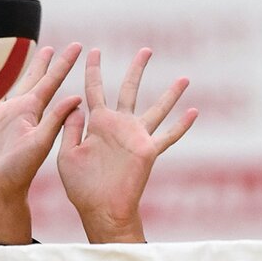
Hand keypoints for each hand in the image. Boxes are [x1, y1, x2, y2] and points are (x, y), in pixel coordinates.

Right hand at [0, 43, 82, 242]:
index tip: (77, 45)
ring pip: (2, 90)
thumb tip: (77, 97)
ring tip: (10, 62)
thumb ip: (56, 120)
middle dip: (39, 64)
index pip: (51, 82)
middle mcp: (16, 112)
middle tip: (47, 47)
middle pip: (29, 80)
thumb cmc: (19, 171)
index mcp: (32, 112)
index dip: (63, 64)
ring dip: (7, 76)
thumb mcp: (40, 143)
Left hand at [58, 49, 196, 243]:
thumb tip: (74, 104)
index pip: (94, 90)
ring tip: (184, 78)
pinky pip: (168, 136)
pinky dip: (181, 125)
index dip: (94, 70)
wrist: (100, 209)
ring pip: (157, 109)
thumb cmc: (81, 187)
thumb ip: (70, 129)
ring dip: (171, 94)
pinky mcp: (148, 150)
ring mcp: (136, 137)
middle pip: (129, 89)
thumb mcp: (67, 155)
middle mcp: (119, 126)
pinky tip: (194, 112)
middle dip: (137, 69)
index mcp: (97, 124)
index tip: (94, 50)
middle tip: (146, 50)